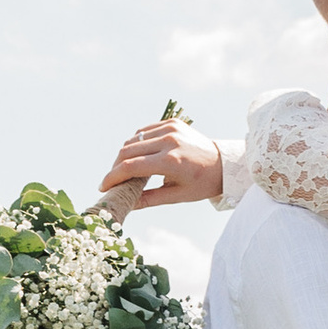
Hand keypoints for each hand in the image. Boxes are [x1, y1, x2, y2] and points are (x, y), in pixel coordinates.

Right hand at [97, 120, 222, 212]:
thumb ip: (148, 199)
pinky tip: (138, 155)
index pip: (131, 167)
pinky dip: (137, 143)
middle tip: (113, 181)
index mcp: (172, 161)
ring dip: (124, 154)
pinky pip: (145, 131)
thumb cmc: (202, 184)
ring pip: (134, 139)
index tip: (103, 187)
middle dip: (115, 167)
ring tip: (125, 170)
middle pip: (128, 151)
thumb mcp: (177, 196)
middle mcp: (170, 141)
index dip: (113, 177)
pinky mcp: (172, 122)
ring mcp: (171, 128)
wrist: (224, 163)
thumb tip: (125, 206)